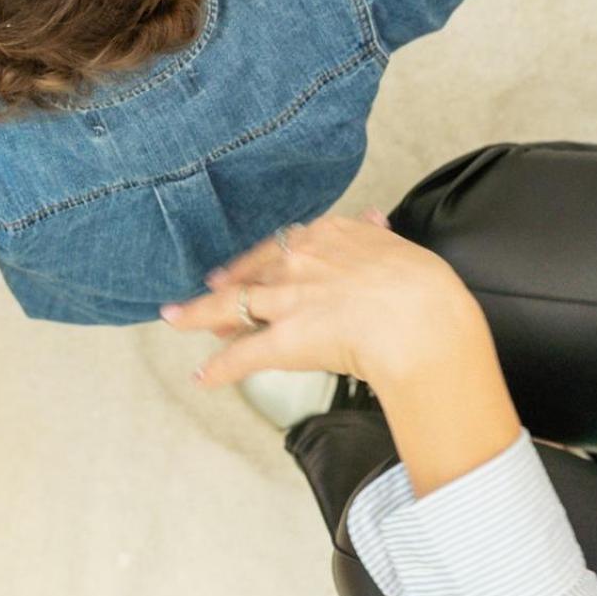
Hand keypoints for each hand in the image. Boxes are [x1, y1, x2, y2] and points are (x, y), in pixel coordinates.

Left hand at [164, 210, 520, 495]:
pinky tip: (201, 377)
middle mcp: (298, 262)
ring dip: (197, 314)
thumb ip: (377, 234)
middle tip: (207, 293)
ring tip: (174, 317)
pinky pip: (242, 357)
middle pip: (250, 273)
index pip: (284, 245)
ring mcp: (287, 301)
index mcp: (327, 236)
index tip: (253, 268)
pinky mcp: (282, 341)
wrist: (422, 320)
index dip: (263, 260)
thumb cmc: (422, 286)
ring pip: (229, 306)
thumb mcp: (398, 245)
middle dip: (225, 286)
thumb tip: (374, 218)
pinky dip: (219, 369)